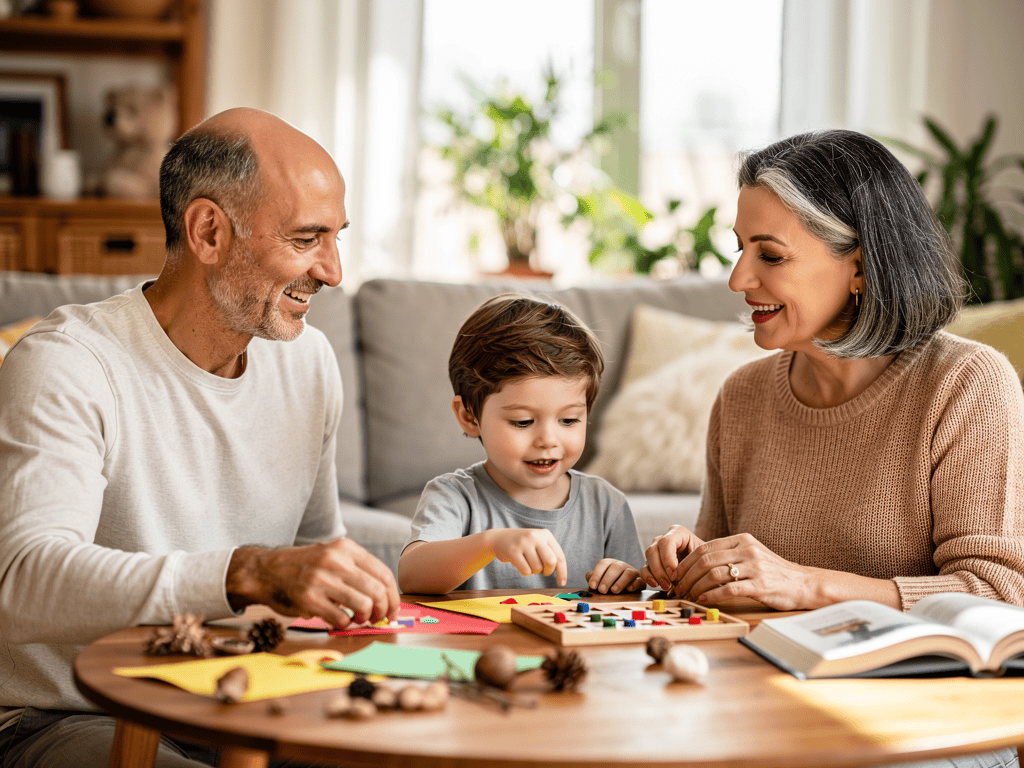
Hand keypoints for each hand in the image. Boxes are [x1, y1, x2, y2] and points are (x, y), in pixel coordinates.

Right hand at [227, 538, 399, 627]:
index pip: (383, 573)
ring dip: (365, 618)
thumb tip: (385, 594)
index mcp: (346, 548)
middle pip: (377, 591)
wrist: (265, 570)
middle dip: (383, 610)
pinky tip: (339, 620)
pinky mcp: (309, 599)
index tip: (392, 609)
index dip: (393, 596)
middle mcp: (336, 561)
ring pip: (364, 605)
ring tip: (358, 618)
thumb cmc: (304, 566)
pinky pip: (341, 618)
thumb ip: (357, 568)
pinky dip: (344, 624)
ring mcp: (322, 580)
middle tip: (379, 618)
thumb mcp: (332, 554)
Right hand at [488, 528, 567, 585]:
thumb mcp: (538, 543)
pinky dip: (525, 572)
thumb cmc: (524, 545)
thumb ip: (550, 554)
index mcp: (545, 534)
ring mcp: (523, 543)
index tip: (562, 583)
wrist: (499, 538)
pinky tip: (520, 563)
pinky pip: (526, 571)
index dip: (562, 571)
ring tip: (527, 562)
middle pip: (551, 561)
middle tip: (544, 572)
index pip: (559, 555)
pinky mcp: (513, 551)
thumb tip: (561, 574)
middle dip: (548, 571)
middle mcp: (535, 536)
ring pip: (537, 568)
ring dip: (534, 571)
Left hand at [586, 559, 643, 593]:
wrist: (628, 586)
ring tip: (614, 591)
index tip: (592, 585)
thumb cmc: (611, 582)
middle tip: (602, 590)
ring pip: (628, 573)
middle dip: (607, 579)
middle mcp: (622, 565)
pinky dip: (634, 584)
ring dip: (620, 582)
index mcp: (610, 563)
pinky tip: (629, 589)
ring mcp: (632, 572)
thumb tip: (590, 580)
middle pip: (615, 568)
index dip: (597, 574)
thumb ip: (593, 578)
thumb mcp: (601, 579)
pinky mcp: (640, 581)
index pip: (603, 564)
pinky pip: (639, 581)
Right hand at [640, 525, 704, 591]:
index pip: (666, 542)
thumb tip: (682, 576)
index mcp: (678, 532)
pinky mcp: (652, 562)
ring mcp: (657, 550)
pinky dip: (647, 577)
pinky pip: (644, 568)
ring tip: (666, 586)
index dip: (668, 559)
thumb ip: (695, 562)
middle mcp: (664, 539)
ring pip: (648, 558)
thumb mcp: (704, 557)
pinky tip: (656, 584)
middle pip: (653, 550)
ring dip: (655, 574)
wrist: (704, 566)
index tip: (674, 574)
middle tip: (669, 583)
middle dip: (660, 569)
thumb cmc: (706, 560)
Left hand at [669, 532, 813, 610]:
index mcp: (741, 540)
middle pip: (705, 561)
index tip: (676, 575)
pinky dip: (712, 596)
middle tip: (678, 588)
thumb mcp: (750, 554)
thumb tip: (696, 565)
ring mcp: (754, 566)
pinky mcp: (760, 585)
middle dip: (687, 576)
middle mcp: (747, 550)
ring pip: (714, 575)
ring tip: (688, 596)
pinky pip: (729, 589)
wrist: (803, 583)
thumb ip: (728, 555)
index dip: (686, 563)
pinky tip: (704, 600)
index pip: (704, 548)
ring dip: (696, 587)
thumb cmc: (773, 572)